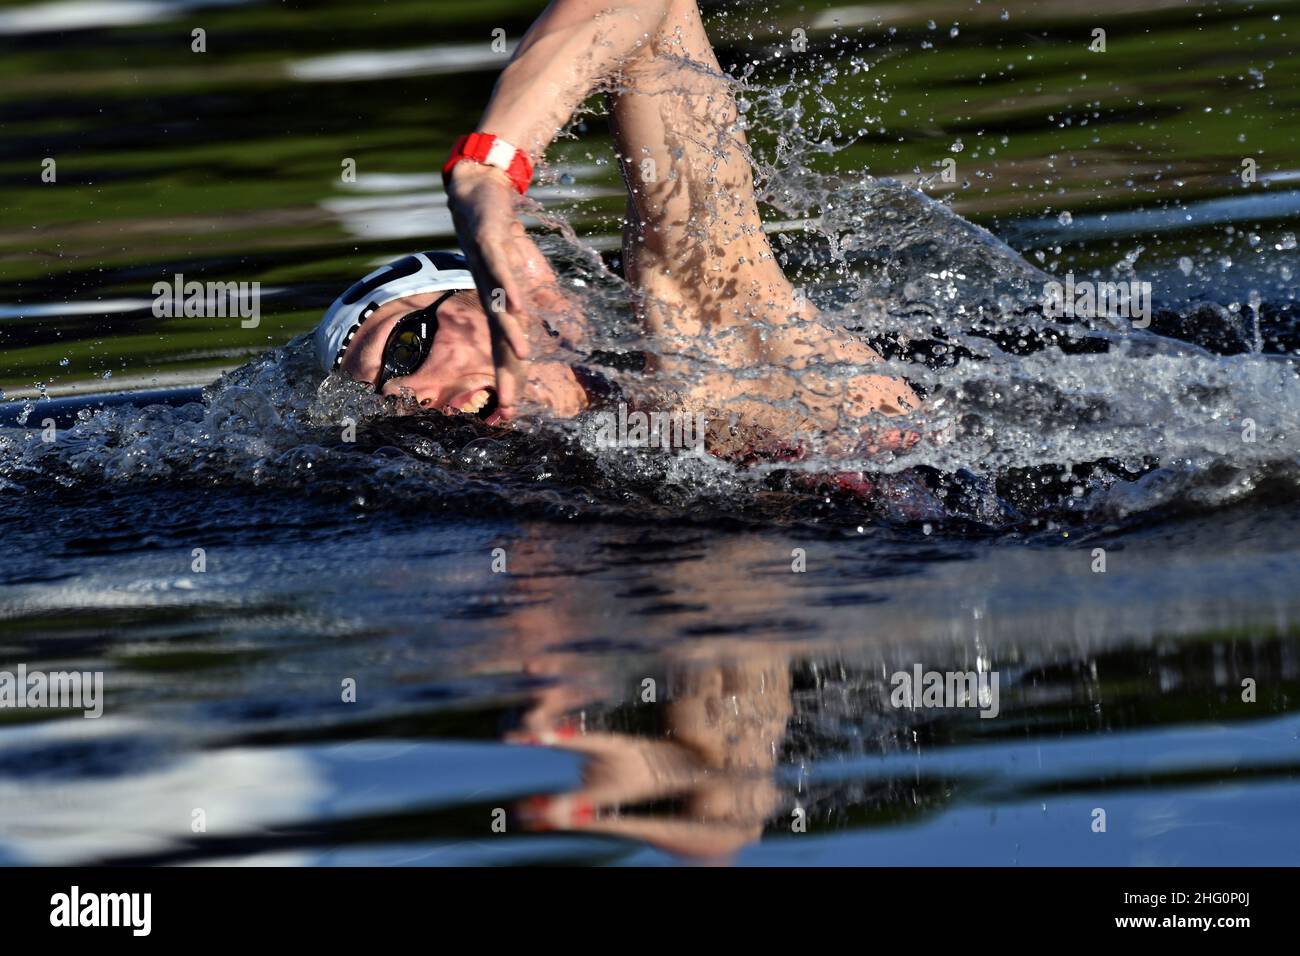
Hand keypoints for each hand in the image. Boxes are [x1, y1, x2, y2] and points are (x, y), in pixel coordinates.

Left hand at [445, 161, 580, 415]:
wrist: (477, 192)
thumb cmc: (500, 237)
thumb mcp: (521, 278)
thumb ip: (535, 306)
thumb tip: (567, 336)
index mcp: (497, 306)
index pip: (504, 350)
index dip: (509, 380)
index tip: (512, 413)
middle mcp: (488, 295)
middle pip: (498, 341)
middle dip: (504, 373)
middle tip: (508, 406)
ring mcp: (487, 270)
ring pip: (499, 309)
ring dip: (511, 334)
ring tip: (523, 358)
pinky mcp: (489, 243)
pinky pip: (500, 270)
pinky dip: (509, 289)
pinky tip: (517, 305)